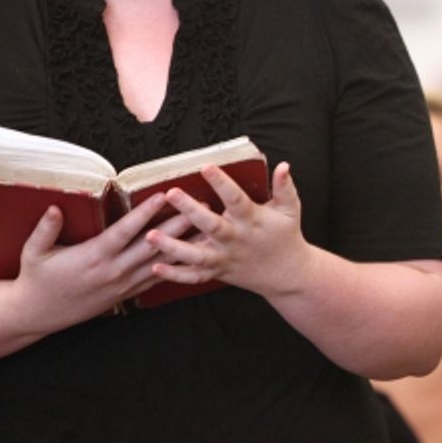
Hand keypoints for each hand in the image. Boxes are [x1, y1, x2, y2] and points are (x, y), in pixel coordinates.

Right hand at [11, 192, 193, 329]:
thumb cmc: (37, 279)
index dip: (145, 213)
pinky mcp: (129, 293)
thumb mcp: (34, 253)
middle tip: (200, 205)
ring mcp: (124, 284)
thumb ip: (45, 230)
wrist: (39, 314)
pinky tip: (196, 254)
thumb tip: (55, 208)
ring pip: (162, 262)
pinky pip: (159, 278)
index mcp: (94, 257)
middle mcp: (115, 270)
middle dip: (178, 224)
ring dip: (186, 244)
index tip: (163, 195)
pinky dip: (178, 266)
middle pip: (154, 245)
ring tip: (208, 227)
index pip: (126, 231)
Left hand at [145, 161, 308, 296]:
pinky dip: (175, 275)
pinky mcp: (217, 272)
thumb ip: (285, 187)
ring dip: (172, 247)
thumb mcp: (290, 209)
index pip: (235, 199)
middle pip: (210, 225)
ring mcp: (224, 258)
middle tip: (171, 193)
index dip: (222, 183)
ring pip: (195, 255)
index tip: (207, 167)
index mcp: (252, 220)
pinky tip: (155, 267)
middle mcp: (235, 239)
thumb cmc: (286, 236)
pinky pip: (193, 277)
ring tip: (151, 235)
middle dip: (189, 210)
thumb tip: (283, 165)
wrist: (287, 274)